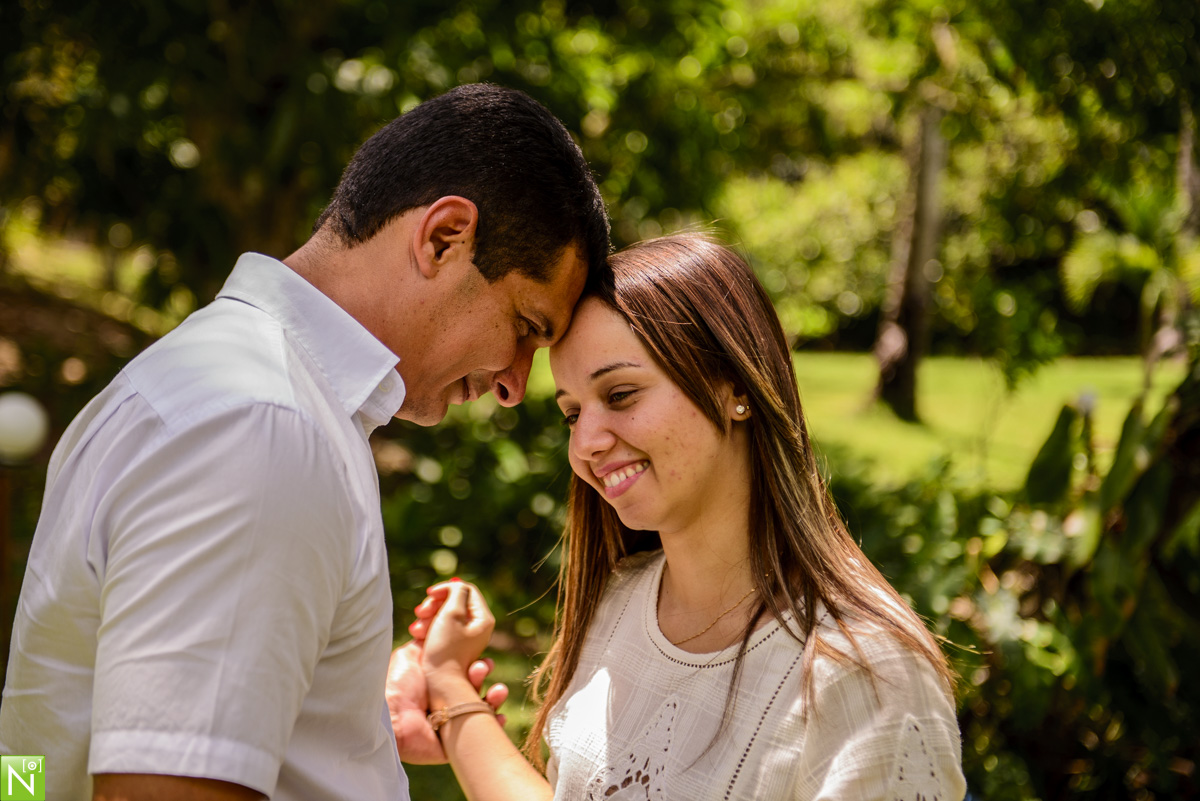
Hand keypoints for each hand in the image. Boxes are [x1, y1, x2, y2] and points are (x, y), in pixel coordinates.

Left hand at [387, 640, 507, 764]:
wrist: (389, 715)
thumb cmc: (396, 683)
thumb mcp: (411, 654)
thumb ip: (428, 643)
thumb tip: (439, 627)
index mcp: (437, 681)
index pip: (464, 669)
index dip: (476, 662)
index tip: (482, 657)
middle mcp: (445, 699)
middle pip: (475, 685)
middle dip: (483, 675)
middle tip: (481, 668)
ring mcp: (452, 721)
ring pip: (481, 707)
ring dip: (493, 696)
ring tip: (494, 691)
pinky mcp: (455, 741)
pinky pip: (481, 733)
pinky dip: (495, 723)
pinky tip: (499, 716)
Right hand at [421, 581, 495, 699]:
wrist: (437, 686)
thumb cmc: (445, 650)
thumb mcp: (451, 614)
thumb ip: (456, 593)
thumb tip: (457, 585)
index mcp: (483, 619)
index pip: (466, 591)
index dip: (446, 589)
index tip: (429, 594)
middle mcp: (476, 628)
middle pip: (455, 603)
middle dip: (435, 604)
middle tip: (421, 613)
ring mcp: (464, 639)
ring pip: (444, 616)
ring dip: (428, 617)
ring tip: (417, 629)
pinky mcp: (450, 648)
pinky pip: (439, 629)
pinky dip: (427, 628)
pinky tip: (417, 635)